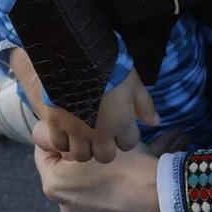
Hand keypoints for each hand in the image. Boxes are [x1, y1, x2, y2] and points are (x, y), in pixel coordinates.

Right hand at [34, 71, 156, 164]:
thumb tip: (155, 122)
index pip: (128, 144)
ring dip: (84, 147)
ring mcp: (75, 131)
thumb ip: (145, 105)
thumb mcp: (134, 83)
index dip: (126, 136)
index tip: (122, 126)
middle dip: (105, 147)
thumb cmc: (111, 67)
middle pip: (104, 156)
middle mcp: (99, 133)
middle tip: (102, 133)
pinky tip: (65, 131)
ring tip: (83, 135)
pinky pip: (59, 144)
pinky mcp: (56, 123)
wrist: (77, 55)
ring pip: (81, 155)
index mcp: (120, 124)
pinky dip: (63, 142)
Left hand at [35, 144, 163, 211]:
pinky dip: (113, 207)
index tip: (78, 134)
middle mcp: (65, 210)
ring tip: (119, 175)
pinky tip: (127, 196)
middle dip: (78, 165)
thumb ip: (58, 136)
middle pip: (66, 178)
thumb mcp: (89, 137)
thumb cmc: (124, 163)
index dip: (60, 139)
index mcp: (54, 185)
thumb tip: (42, 133)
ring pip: (86, 199)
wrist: (161, 197)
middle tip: (103, 154)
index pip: (43, 152)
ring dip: (95, 187)